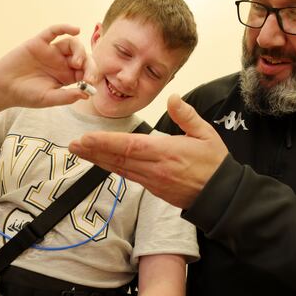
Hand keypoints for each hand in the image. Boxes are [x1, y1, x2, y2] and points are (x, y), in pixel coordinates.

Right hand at [0, 24, 97, 110]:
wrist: (3, 88)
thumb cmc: (26, 95)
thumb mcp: (48, 99)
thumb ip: (66, 97)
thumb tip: (86, 94)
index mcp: (67, 76)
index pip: (86, 71)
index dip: (92, 74)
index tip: (92, 82)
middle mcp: (61, 62)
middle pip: (83, 56)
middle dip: (89, 64)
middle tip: (88, 75)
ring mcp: (51, 51)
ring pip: (72, 44)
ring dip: (79, 50)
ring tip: (77, 63)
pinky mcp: (39, 42)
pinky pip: (53, 31)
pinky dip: (64, 27)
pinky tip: (75, 29)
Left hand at [69, 94, 227, 208]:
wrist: (223, 197)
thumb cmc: (215, 164)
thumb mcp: (206, 134)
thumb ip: (187, 116)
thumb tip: (173, 98)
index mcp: (167, 152)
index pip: (130, 146)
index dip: (106, 142)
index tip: (87, 138)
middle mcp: (155, 169)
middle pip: (118, 158)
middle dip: (94, 151)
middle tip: (72, 145)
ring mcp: (153, 181)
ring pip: (120, 168)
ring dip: (98, 160)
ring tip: (80, 151)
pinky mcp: (154, 189)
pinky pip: (129, 176)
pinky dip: (112, 168)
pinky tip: (101, 162)